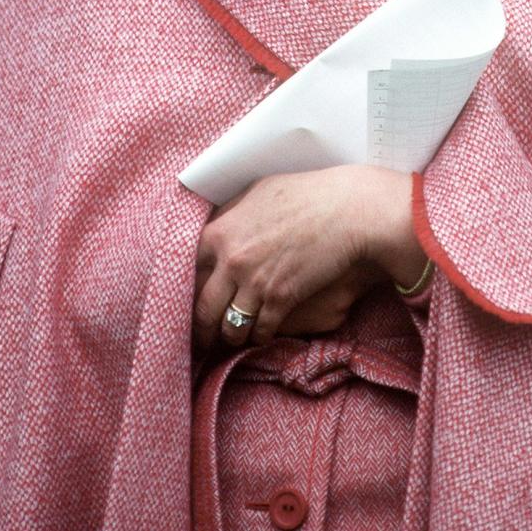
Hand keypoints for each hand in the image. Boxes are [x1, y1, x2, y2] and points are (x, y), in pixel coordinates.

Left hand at [193, 165, 423, 349]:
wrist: (346, 209)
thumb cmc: (304, 194)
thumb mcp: (258, 192)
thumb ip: (230, 213)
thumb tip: (216, 226)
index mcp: (220, 232)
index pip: (186, 271)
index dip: (184, 290)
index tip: (186, 301)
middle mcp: (231, 260)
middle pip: (202, 308)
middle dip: (200, 329)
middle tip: (200, 339)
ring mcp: (255, 283)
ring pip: (229, 327)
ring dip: (229, 337)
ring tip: (231, 340)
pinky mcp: (281, 299)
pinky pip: (259, 331)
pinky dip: (258, 337)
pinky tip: (261, 335)